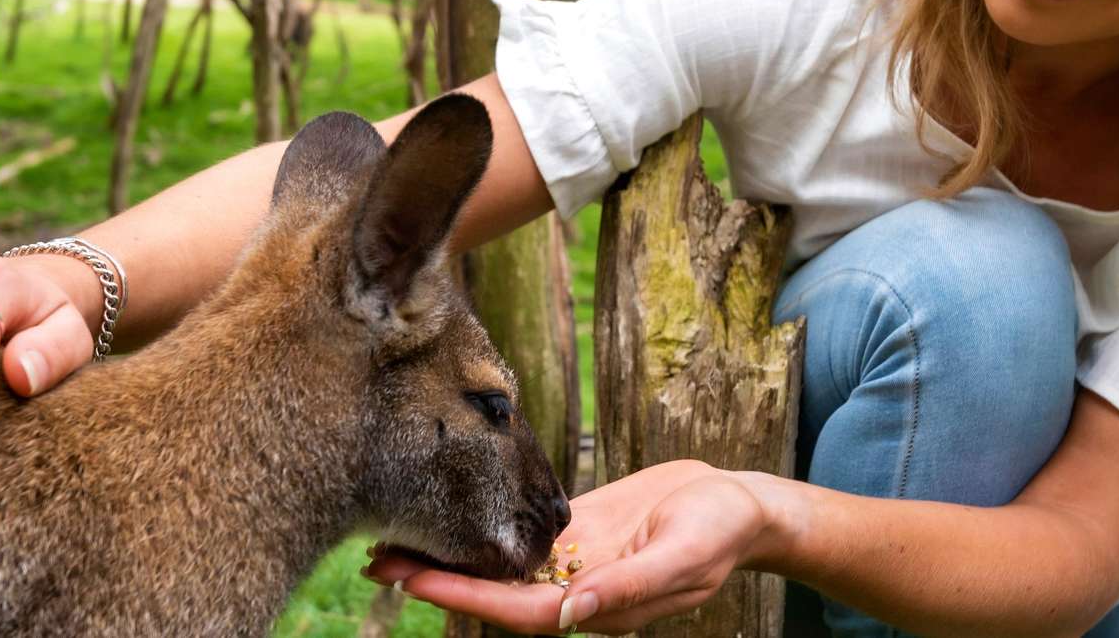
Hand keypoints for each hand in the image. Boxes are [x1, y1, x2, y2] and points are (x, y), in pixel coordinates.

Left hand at [365, 459, 778, 633]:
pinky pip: (518, 536)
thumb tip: (574, 614)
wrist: (743, 504)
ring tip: (390, 541)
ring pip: (498, 565)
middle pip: (493, 593)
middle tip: (375, 558)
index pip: (516, 611)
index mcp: (598, 605)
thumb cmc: (720, 531)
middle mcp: (575, 590)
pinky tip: (444, 513)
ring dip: (448, 555)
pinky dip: (479, 528)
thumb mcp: (682, 555)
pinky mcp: (576, 532)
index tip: (414, 579)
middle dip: (436, 577)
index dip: (464, 596)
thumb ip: (629, 587)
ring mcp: (574, 562)